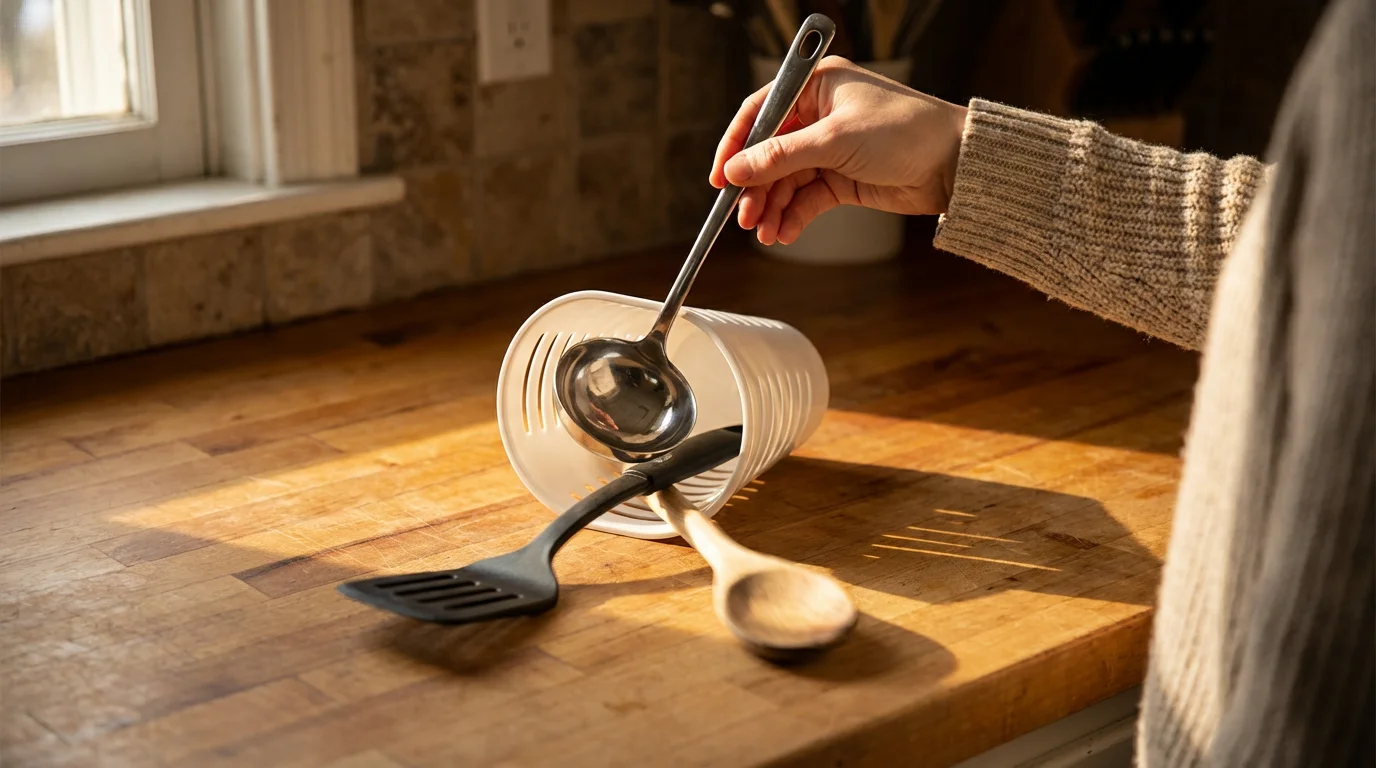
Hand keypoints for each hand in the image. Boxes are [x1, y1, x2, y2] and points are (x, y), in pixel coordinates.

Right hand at [710, 56, 967, 245]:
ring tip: (764, 231)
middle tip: (743, 216)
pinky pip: (806, 199)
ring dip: (772, 207)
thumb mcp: (835, 141)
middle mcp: (819, 116)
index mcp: (816, 87)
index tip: (720, 178)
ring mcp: (830, 150)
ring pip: (786, 181)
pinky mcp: (842, 179)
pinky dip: (793, 216)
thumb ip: (782, 157)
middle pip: (770, 154)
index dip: (737, 146)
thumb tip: (736, 170)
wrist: (955, 165)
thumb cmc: (905, 132)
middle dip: (756, 187)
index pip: (761, 114)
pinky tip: (785, 232)